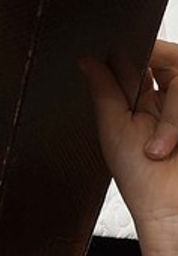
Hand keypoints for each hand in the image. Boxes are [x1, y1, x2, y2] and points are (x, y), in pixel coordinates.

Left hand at [82, 39, 177, 249]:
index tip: (123, 49)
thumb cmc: (141, 179)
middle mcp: (168, 99)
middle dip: (158, 76)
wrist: (169, 207)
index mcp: (141, 102)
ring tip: (158, 149)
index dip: (137, 51)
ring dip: (170, 116)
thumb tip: (86, 61)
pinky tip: (167, 145)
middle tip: (145, 110)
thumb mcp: (114, 130)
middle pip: (171, 59)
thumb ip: (104, 92)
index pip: (142, 59)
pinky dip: (175, 119)